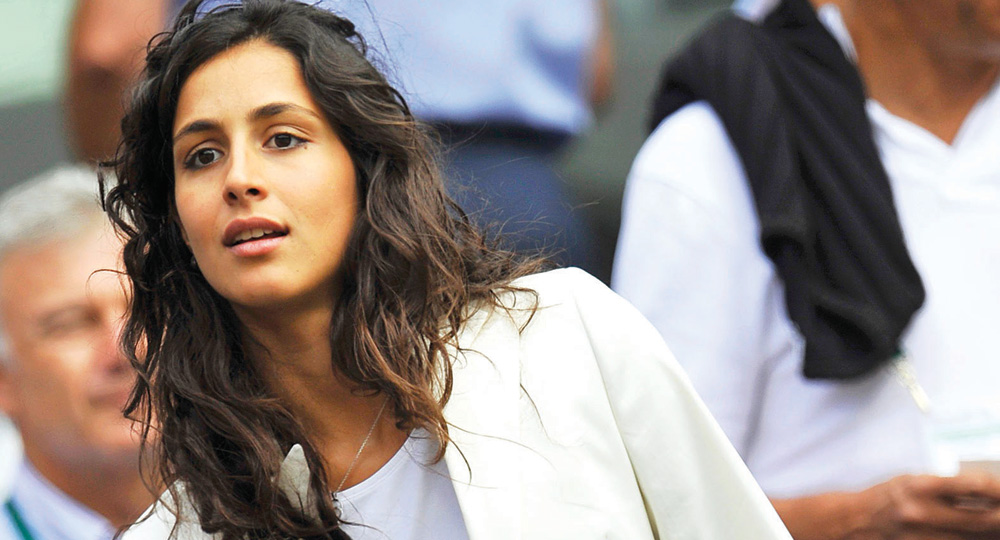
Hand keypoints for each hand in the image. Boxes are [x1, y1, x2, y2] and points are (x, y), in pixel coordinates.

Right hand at [860, 473, 999, 538]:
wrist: (854, 520)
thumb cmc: (885, 497)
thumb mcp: (913, 480)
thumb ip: (947, 488)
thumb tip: (987, 494)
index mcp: (921, 486)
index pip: (975, 486)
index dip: (998, 489)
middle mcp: (923, 512)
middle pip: (984, 520)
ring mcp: (923, 537)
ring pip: (973, 538)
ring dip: (988, 533)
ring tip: (993, 528)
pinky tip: (973, 535)